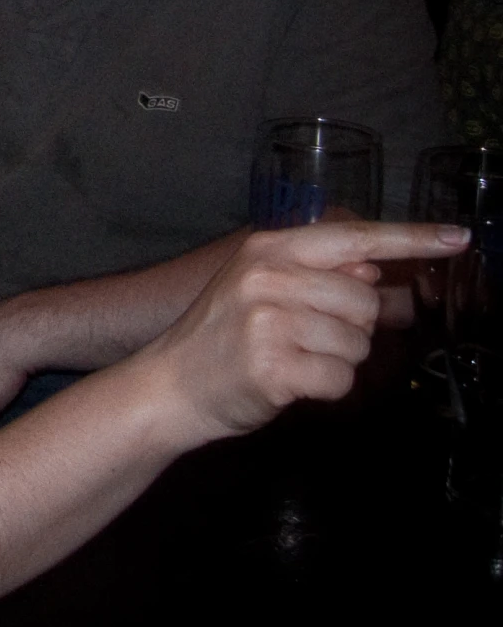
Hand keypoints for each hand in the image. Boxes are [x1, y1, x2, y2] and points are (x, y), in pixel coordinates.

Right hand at [146, 221, 469, 443]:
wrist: (169, 384)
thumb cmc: (221, 337)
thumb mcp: (258, 286)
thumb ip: (314, 272)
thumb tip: (369, 269)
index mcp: (268, 249)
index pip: (354, 237)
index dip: (412, 239)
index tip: (458, 237)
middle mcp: (268, 276)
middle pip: (365, 302)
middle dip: (351, 328)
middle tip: (307, 338)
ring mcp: (268, 321)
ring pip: (358, 344)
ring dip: (338, 361)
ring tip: (294, 359)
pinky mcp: (273, 367)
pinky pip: (341, 380)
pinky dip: (326, 389)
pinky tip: (292, 383)